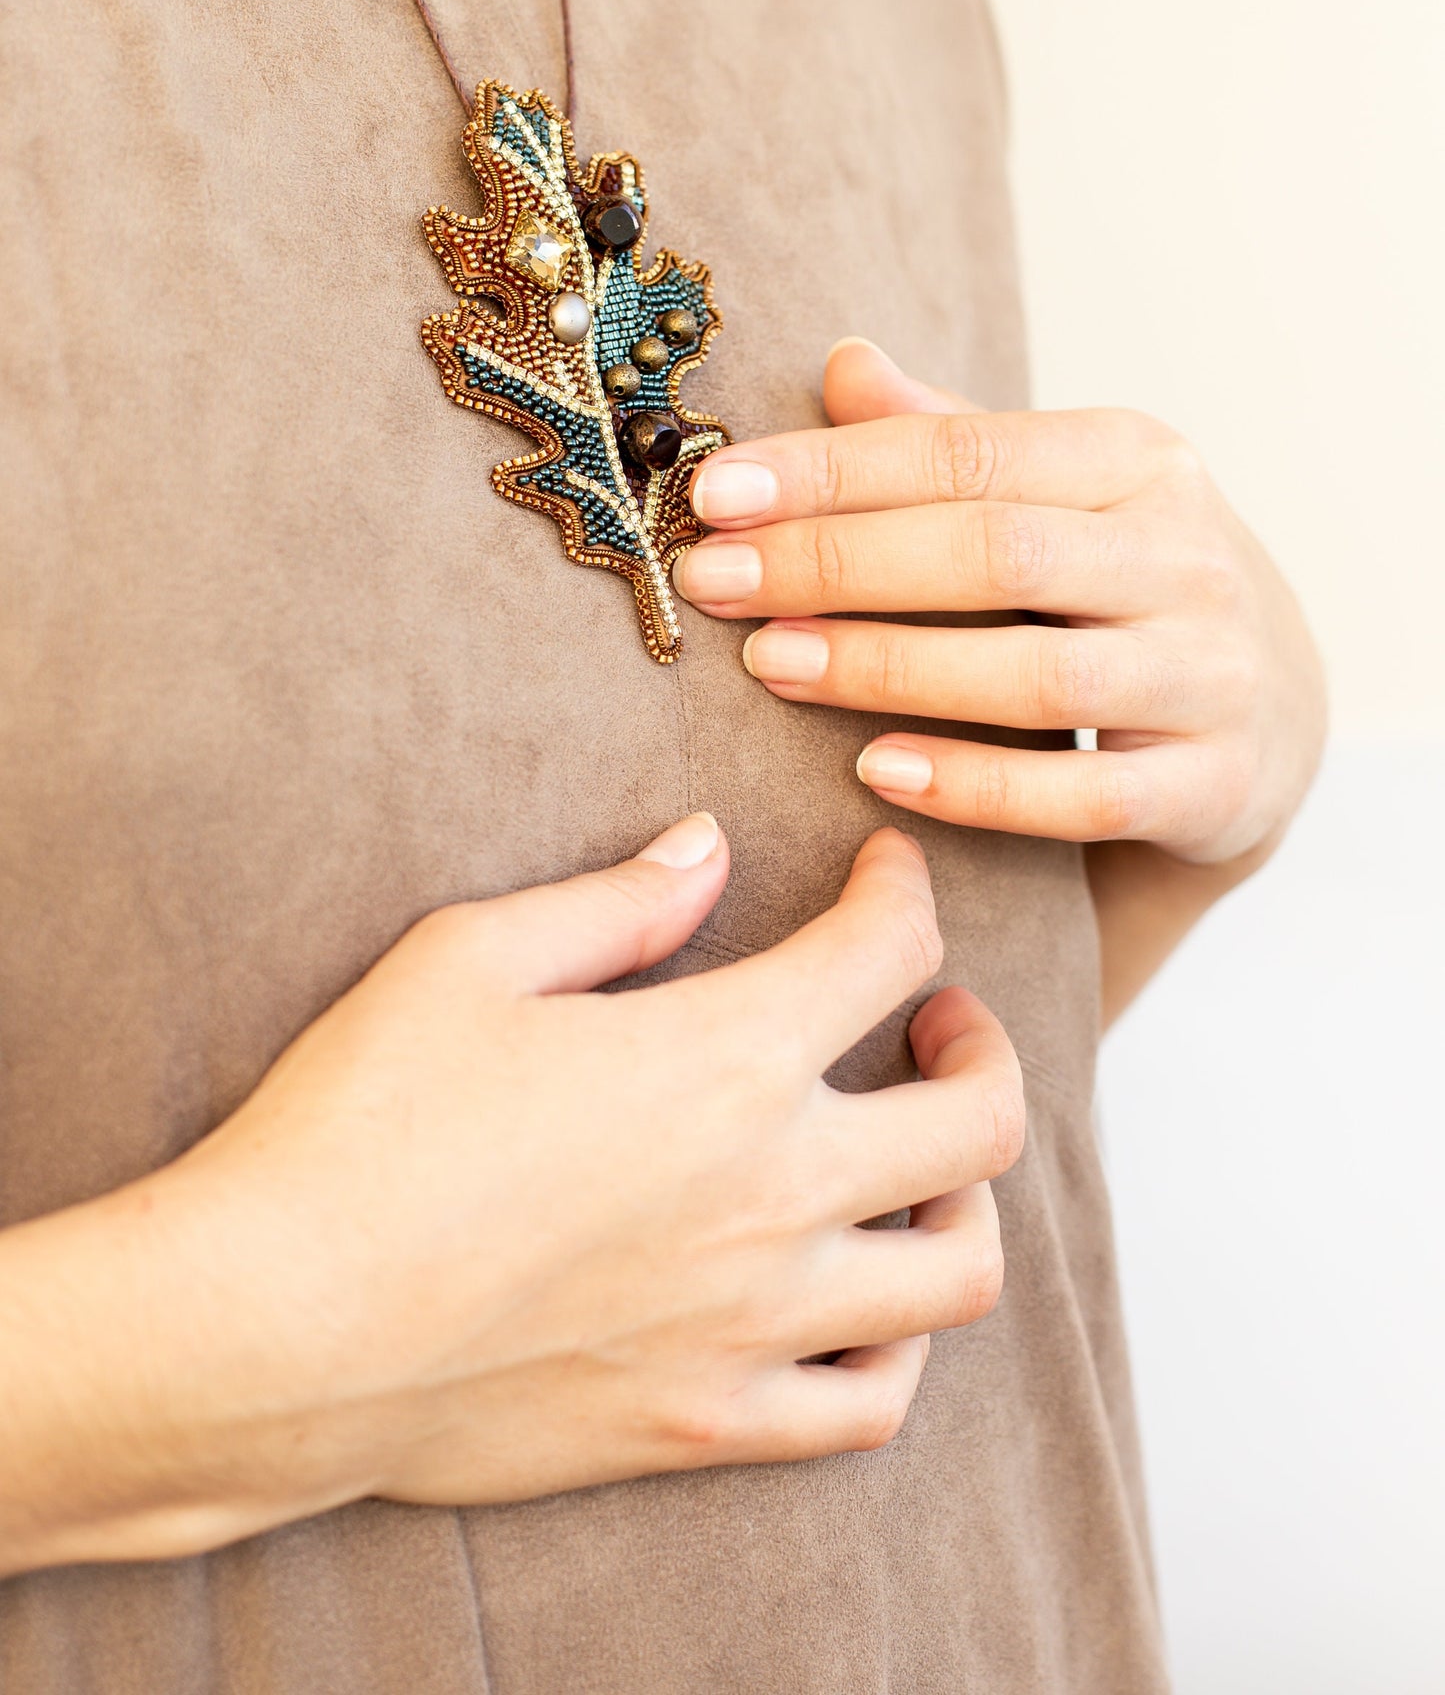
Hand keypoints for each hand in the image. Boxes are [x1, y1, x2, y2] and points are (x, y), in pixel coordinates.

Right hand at [0, 818, 1022, 1575]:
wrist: (275, 1325)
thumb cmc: (359, 1123)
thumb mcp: (471, 958)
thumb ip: (619, 902)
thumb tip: (707, 848)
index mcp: (727, 1057)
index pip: (889, 951)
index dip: (903, 891)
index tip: (881, 874)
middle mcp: (776, 1191)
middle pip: (983, 1118)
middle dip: (981, 1040)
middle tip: (933, 1016)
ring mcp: (755, 1321)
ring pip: (962, 1268)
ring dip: (969, 1197)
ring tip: (920, 1162)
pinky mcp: (709, 1421)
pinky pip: (873, 1401)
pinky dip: (901, 1342)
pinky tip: (858, 1294)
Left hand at [678, 339, 1325, 869]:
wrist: (1273, 712)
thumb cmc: (1121, 582)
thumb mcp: (1057, 492)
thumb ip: (950, 441)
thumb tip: (844, 364)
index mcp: (1136, 460)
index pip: (967, 453)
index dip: (834, 472)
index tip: (716, 495)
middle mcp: (1186, 555)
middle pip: (996, 552)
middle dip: (839, 564)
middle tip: (715, 581)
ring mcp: (1209, 674)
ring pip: (1038, 676)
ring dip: (889, 670)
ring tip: (770, 663)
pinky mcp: (1211, 784)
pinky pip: (1084, 795)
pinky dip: (976, 786)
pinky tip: (876, 772)